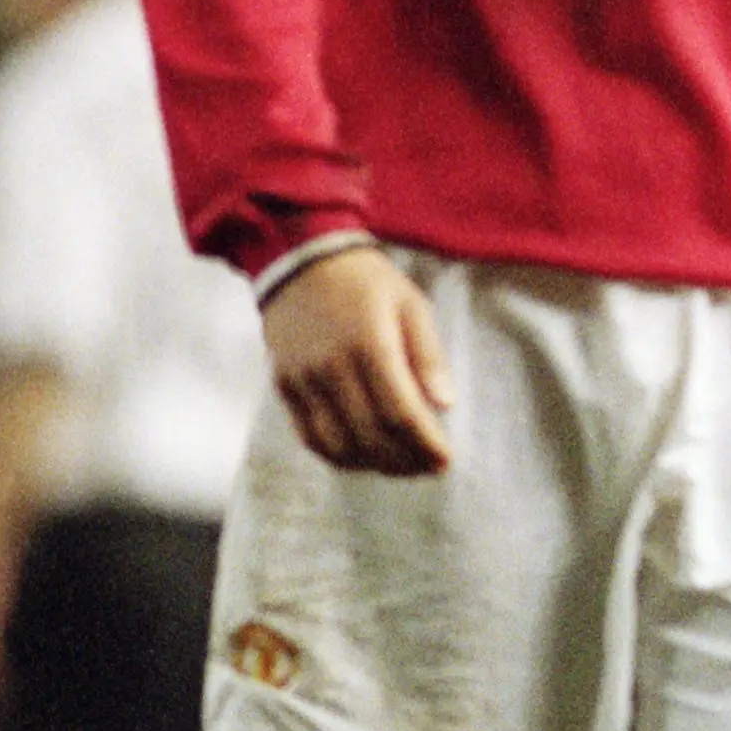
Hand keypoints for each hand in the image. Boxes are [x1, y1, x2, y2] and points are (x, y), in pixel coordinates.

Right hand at [261, 247, 453, 474]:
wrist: (302, 262)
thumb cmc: (367, 283)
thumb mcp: (412, 305)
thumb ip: (428, 355)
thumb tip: (444, 403)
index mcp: (369, 345)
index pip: (400, 413)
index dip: (425, 444)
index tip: (446, 460)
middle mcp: (331, 368)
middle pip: (370, 435)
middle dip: (405, 460)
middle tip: (429, 468)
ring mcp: (303, 380)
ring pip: (338, 444)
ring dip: (373, 465)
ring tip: (402, 466)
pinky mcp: (284, 386)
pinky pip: (309, 436)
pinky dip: (338, 457)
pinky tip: (363, 458)